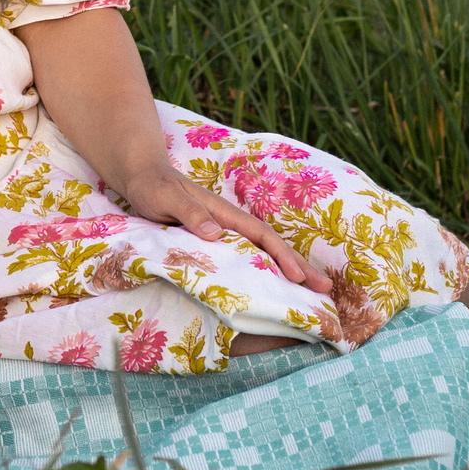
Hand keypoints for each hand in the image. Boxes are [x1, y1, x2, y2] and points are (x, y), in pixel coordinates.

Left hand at [112, 159, 331, 296]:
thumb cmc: (154, 186)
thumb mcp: (167, 197)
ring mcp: (224, 232)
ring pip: (262, 253)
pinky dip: (264, 271)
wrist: (143, 177)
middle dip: (298, 266)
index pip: (260, 236)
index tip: (298, 277)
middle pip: (271, 245)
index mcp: (224, 213)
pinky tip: (272, 287)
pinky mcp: (214, 242)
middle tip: (324, 289)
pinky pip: (246, 258)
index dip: (281, 256)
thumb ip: (189, 212)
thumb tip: (216, 233)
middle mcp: (230, 223)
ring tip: (312, 292)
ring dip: (287, 271)